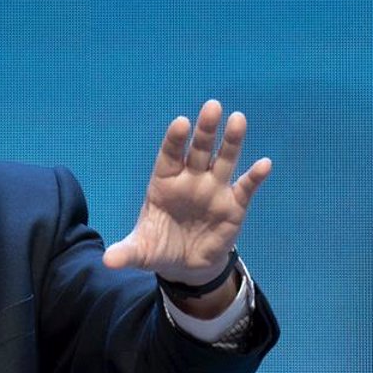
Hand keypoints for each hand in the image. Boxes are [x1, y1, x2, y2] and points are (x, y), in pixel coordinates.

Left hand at [103, 99, 271, 291]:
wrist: (187, 266)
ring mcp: (213, 189)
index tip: (181, 123)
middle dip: (205, 129)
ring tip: (238, 120)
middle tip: (212, 106)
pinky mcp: (234, 205)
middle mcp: (190, 179)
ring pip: (223, 159)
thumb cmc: (160, 248)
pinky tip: (264, 164)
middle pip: (198, 149)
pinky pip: (245, 187)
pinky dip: (254, 176)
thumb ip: (127, 252)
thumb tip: (108, 261)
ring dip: (231, 141)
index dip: (175, 140)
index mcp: (165, 182)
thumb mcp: (142, 252)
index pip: (170, 155)